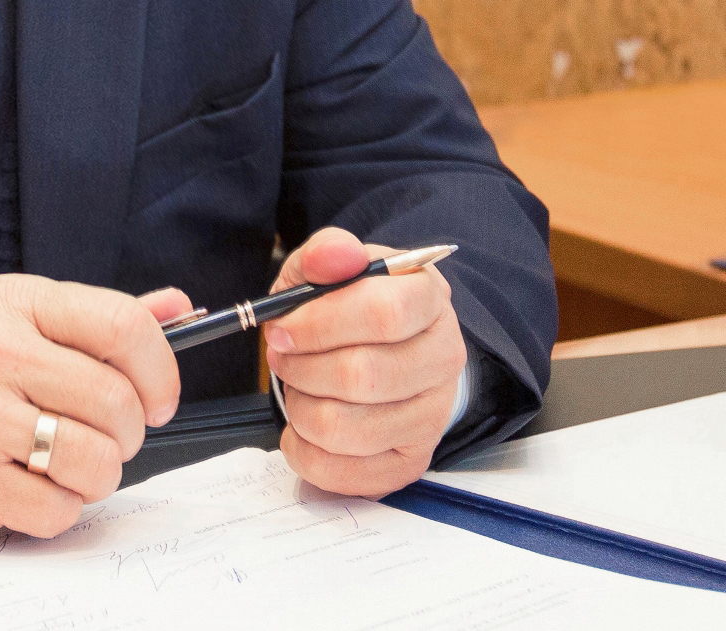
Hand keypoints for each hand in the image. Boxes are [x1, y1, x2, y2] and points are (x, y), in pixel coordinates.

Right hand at [0, 275, 191, 535]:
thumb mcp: (14, 317)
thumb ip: (95, 318)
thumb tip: (179, 308)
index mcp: (16, 304)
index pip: (121, 325)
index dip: (160, 369)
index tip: (159, 396)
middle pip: (115, 401)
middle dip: (130, 429)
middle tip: (111, 433)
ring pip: (94, 460)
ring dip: (100, 471)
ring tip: (73, 460)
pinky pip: (58, 509)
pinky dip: (62, 506)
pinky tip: (37, 483)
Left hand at [263, 227, 465, 497]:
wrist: (383, 349)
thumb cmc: (351, 307)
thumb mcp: (332, 268)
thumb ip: (326, 253)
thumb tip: (333, 255)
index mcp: (429, 298)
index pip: (383, 314)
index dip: (320, 324)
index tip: (282, 328)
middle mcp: (444, 358)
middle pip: (363, 376)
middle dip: (301, 368)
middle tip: (282, 356)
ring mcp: (433, 415)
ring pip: (346, 428)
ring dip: (299, 407)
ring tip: (298, 386)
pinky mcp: (410, 461)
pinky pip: (342, 472)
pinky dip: (304, 450)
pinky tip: (305, 424)